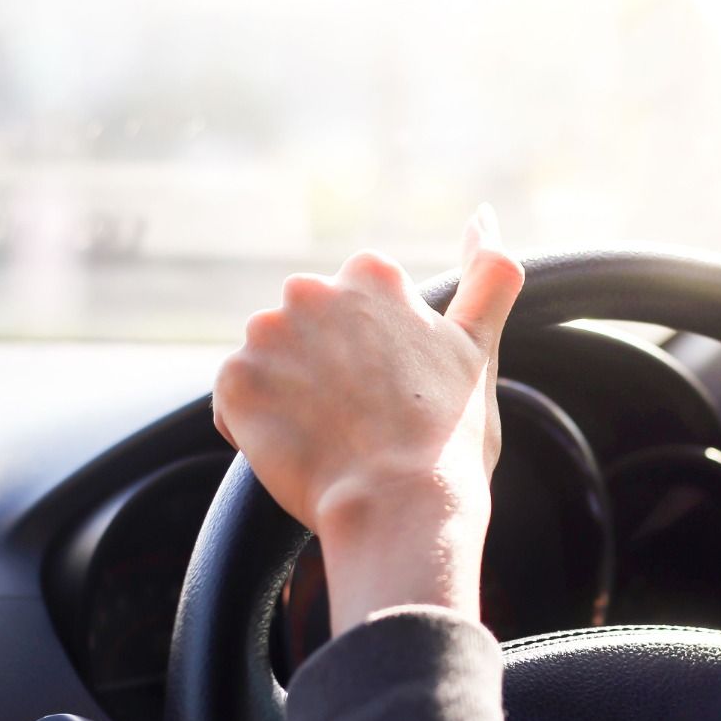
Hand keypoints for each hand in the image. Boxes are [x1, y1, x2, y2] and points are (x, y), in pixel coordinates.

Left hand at [212, 205, 524, 632]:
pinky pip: (235, 403)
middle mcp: (311, 289)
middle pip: (306, 333)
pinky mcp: (234, 381)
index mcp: (372, 274)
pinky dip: (256, 430)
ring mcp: (268, 334)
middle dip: (323, 372)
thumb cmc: (448, 436)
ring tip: (330, 440)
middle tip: (361, 422)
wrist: (401, 504)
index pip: (354, 312)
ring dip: (288, 398)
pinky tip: (299, 453)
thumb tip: (485, 215)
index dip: (371, 361)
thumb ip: (486, 276)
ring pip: (269, 366)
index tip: (391, 395)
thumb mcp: (477, 346)